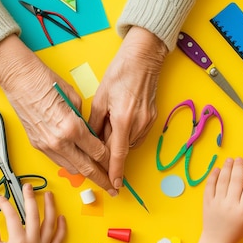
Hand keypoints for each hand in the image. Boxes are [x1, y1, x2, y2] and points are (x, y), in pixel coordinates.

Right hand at [0, 35, 114, 193]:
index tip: (116, 167)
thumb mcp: (74, 99)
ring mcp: (46, 146)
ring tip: (96, 175)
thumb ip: (85, 120)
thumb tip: (91, 131)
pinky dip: (70, 163)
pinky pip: (58, 161)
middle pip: (86, 168)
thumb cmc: (45, 82)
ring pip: (71, 168)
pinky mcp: (37, 146)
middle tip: (112, 188)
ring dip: (85, 172)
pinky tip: (77, 162)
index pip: (98, 152)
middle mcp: (59, 141)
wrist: (19, 79)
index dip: (110, 162)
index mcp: (72, 128)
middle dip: (102, 179)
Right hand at [0, 183, 65, 242]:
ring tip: (48, 194)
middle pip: (33, 214)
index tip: (1, 198)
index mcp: (17, 241)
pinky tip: (61, 216)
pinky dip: (62, 228)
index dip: (5, 204)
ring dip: (50, 207)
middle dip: (30, 198)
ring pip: (50, 224)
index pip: (11, 216)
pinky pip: (59, 239)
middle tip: (27, 186)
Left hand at [89, 27, 166, 188]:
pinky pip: (137, 134)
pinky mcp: (152, 118)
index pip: (118, 153)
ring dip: (118, 141)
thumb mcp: (100, 98)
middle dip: (110, 150)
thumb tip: (90, 140)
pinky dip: (126, 134)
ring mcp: (148, 121)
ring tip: (110, 124)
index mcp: (123, 119)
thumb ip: (95, 122)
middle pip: (122, 148)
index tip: (113, 184)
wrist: (144, 58)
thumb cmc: (120, 73)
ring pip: (129, 142)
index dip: (114, 171)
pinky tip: (119, 122)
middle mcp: (138, 123)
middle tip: (99, 143)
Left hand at [185, 158, 242, 242]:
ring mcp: (217, 203)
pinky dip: (213, 176)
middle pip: (236, 181)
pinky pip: (209, 185)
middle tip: (241, 159)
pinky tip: (218, 169)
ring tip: (230, 160)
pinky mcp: (206, 202)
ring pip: (222, 180)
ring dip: (227, 168)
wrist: (217, 239)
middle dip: (239, 167)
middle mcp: (230, 205)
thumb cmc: (238, 230)